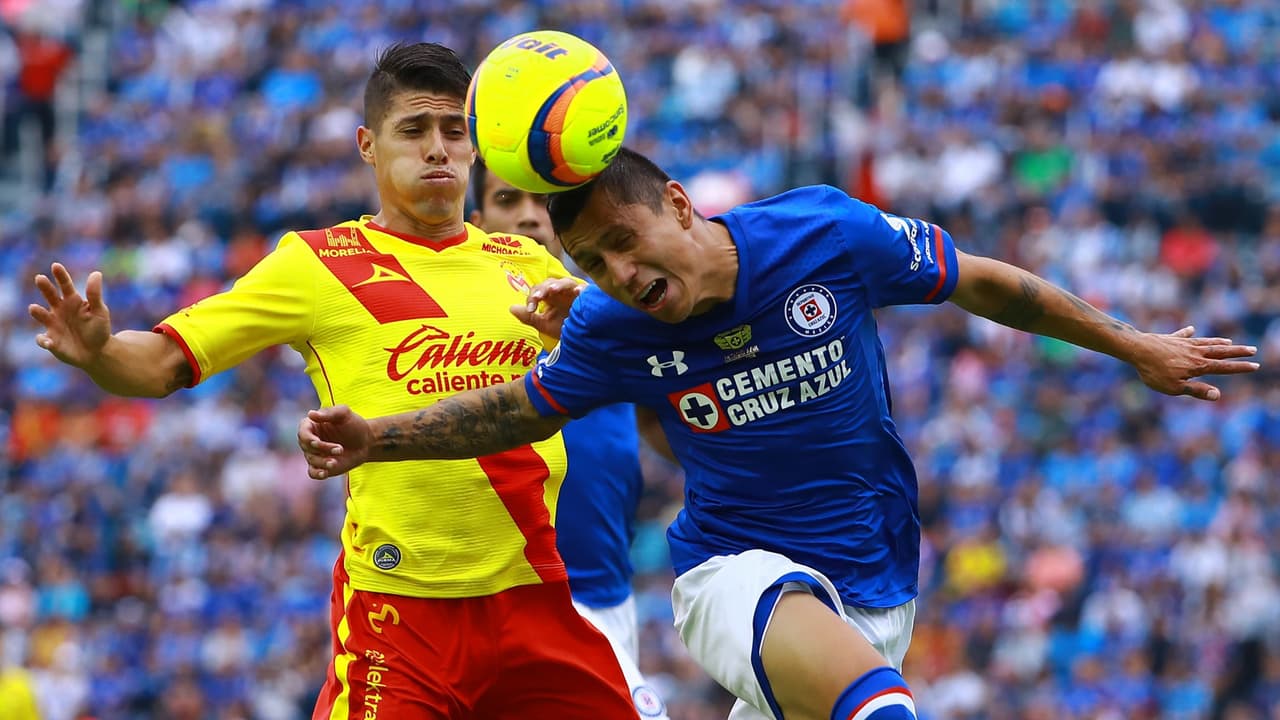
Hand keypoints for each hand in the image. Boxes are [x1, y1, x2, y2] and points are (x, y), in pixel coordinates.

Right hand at [29, 263, 111, 367]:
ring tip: (34, 308)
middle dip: (45, 286)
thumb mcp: (100, 312)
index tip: (55, 265)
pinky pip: (42, 339)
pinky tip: (49, 342)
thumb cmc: (99, 329)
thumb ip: (95, 294)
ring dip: (37, 311)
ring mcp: (53, 324)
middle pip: (50, 295)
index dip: (60, 275)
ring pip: (41, 315)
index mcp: (72, 301)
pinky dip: (43, 340)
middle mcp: (59, 309)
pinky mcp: (50, 340)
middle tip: (40, 278)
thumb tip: (96, 273)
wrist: (97, 353)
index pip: (65, 285)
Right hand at [298, 405, 373, 478]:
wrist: (366, 442)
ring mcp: (314, 454)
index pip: (303, 433)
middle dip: (323, 449)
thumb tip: (310, 414)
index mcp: (311, 425)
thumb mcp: (344, 414)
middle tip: (340, 449)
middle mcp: (309, 440)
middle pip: (307, 447)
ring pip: (312, 460)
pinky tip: (325, 473)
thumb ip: (329, 413)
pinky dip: (317, 473)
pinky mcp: (321, 466)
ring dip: (323, 462)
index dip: (308, 439)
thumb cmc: (353, 424)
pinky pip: (313, 472)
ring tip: (336, 461)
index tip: (318, 442)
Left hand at [509, 277, 582, 340]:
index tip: (531, 309)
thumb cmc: (564, 329)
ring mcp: (575, 294)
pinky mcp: (588, 298)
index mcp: (550, 297)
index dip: (533, 297)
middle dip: (543, 289)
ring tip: (553, 290)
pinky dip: (582, 290)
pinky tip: (579, 292)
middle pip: (550, 283)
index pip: (538, 290)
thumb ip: (528, 317)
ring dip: (559, 285)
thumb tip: (511, 308)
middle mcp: (562, 293)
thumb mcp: (544, 324)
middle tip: (538, 298)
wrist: (581, 339)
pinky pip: (586, 290)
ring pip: (566, 282)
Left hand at [1131, 326, 1259, 400]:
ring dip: (1219, 342)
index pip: (1224, 367)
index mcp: (1198, 366)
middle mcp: (1195, 352)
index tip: (1255, 365)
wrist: (1138, 350)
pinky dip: (1188, 333)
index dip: (1240, 367)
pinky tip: (1191, 330)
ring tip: (1229, 341)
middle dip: (1237, 351)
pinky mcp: (1170, 339)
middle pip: (1220, 351)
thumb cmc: (1154, 372)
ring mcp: (1183, 343)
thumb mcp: (1176, 387)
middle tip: (1253, 349)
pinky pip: (1182, 335)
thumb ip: (1197, 391)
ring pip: (1206, 342)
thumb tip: (1218, 395)